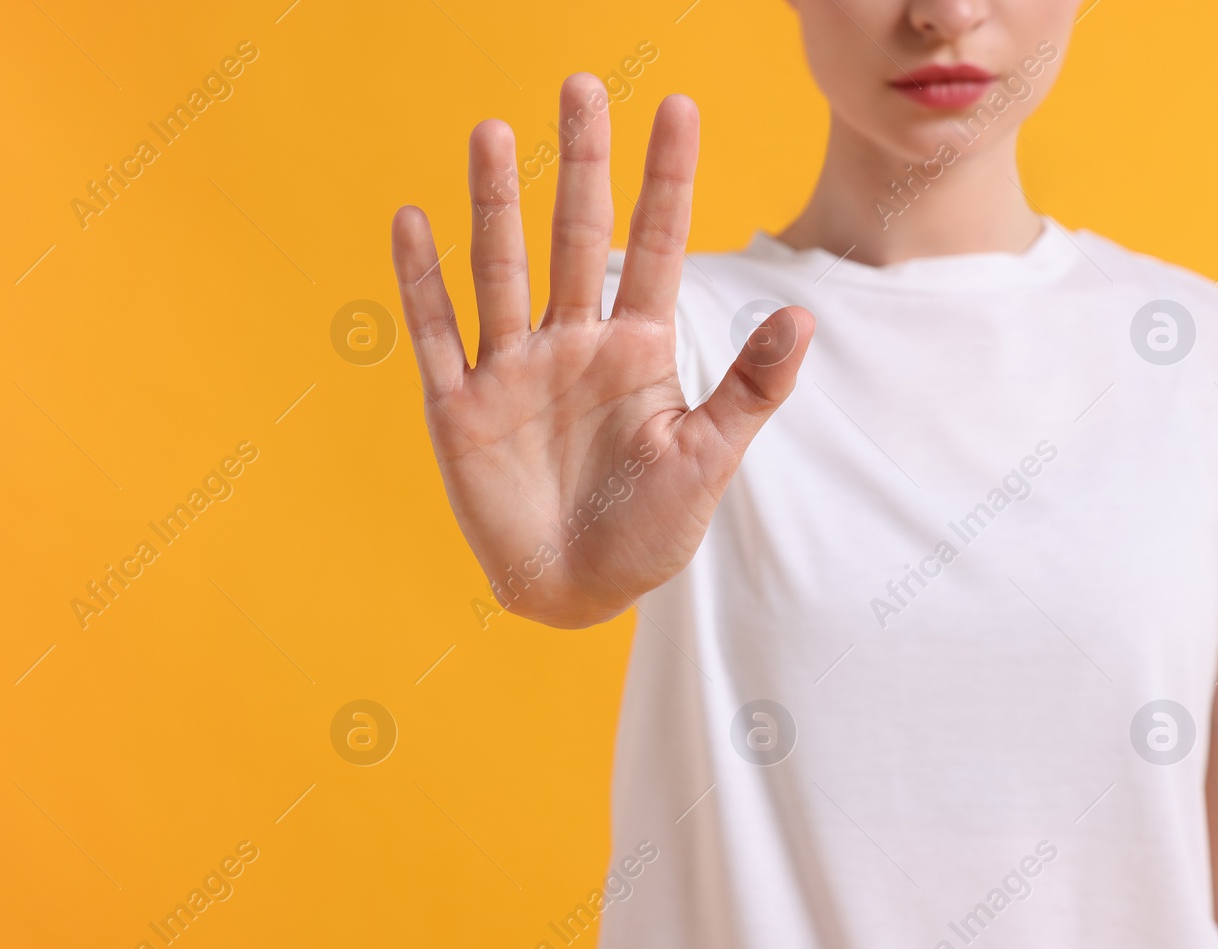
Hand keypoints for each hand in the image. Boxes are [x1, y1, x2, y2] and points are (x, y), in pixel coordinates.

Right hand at [391, 74, 814, 627]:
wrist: (577, 592)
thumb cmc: (651, 532)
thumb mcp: (709, 459)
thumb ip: (750, 387)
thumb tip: (804, 314)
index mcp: (639, 349)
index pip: (657, 245)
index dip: (666, 178)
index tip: (679, 107)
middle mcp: (574, 343)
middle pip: (576, 236)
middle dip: (580, 163)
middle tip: (580, 86)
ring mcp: (514, 370)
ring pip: (503, 269)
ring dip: (497, 204)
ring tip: (493, 132)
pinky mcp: (460, 408)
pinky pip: (438, 334)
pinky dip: (422, 281)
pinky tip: (412, 221)